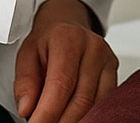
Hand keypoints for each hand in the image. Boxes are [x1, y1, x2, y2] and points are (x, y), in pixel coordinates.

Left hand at [13, 0, 117, 121]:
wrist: (66, 25)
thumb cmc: (47, 42)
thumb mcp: (26, 55)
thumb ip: (25, 83)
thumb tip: (27, 109)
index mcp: (68, 39)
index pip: (61, 84)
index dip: (48, 112)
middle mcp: (93, 47)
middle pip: (81, 99)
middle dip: (61, 122)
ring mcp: (107, 60)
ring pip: (95, 104)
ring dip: (75, 121)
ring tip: (57, 122)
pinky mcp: (114, 72)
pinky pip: (104, 102)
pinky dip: (89, 115)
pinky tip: (74, 118)